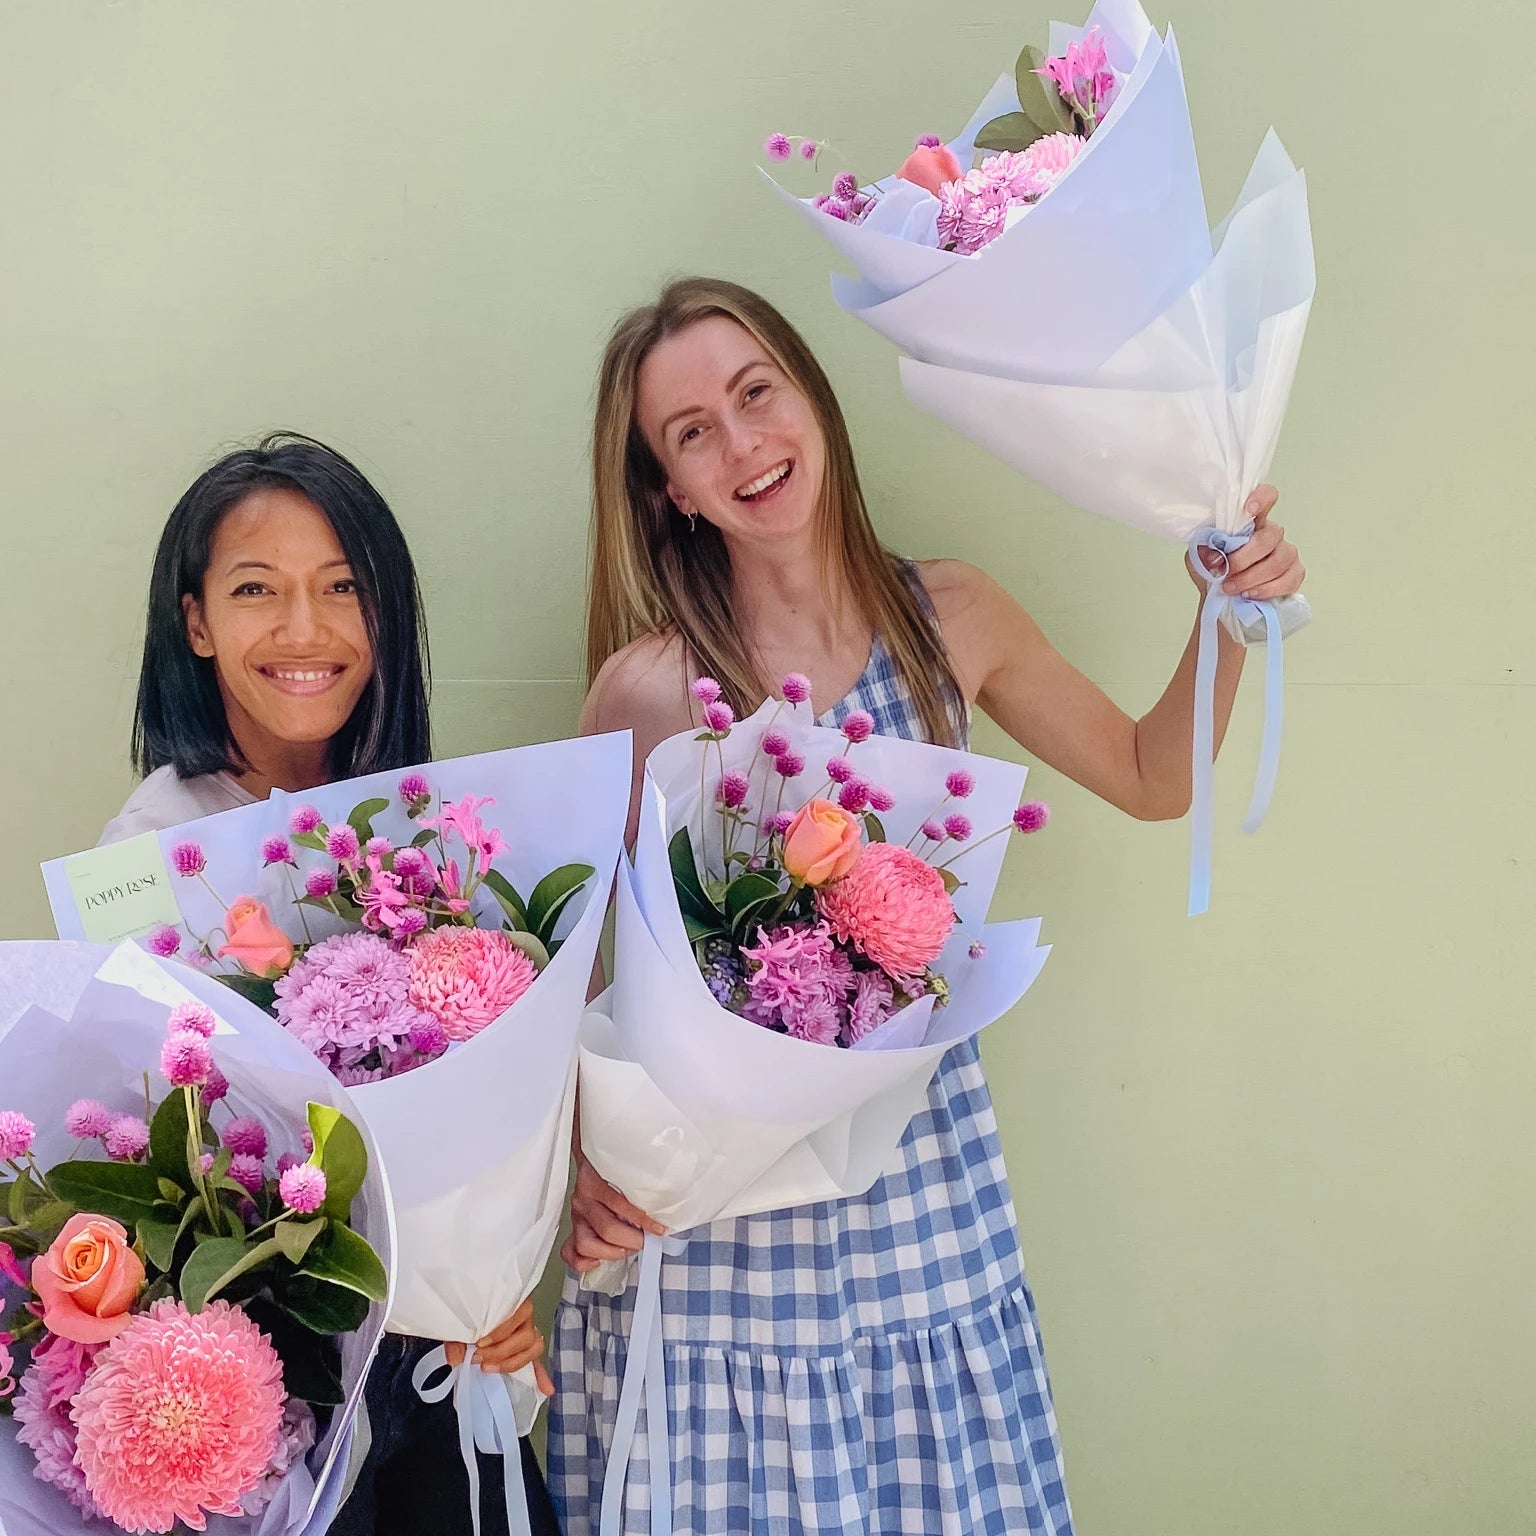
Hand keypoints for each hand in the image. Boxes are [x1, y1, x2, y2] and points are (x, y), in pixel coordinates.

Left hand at [443, 1299, 553, 1390]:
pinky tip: (546, 1389)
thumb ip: (456, 1338)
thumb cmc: (469, 1314)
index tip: (480, 1343)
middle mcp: (525, 1318)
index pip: (518, 1315)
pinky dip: (541, 1376)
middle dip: (502, 1352)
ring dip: (513, 1363)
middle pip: (527, 1336)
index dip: (501, 1332)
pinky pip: (537, 1362)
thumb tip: (455, 1359)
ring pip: (534, 1348)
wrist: (465, 1308)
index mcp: (513, 1303)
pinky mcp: (525, 1351)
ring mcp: (527, 1334)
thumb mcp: (459, 1322)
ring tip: (490, 1369)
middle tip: (479, 1358)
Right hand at [559, 1152, 665, 1274]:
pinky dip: (583, 1262)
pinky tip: (599, 1259)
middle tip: (646, 1240)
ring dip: (612, 1252)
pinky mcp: (573, 1227)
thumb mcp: (626, 1168)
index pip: (621, 1206)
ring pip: (586, 1244)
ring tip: (627, 1248)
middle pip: (607, 1229)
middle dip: (632, 1240)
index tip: (660, 1229)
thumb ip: (639, 1186)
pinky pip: (570, 1251)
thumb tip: (663, 1206)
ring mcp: (576, 1214)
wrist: (589, 1155)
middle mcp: (584, 1199)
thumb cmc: (611, 1166)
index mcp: (596, 1182)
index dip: (644, 1222)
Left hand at [1188, 485, 1305, 599]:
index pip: (1266, 496)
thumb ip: (1203, 551)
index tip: (1249, 509)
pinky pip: (1289, 580)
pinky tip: (1250, 594)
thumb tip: (1214, 553)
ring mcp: (1286, 553)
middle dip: (1243, 559)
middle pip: (1269, 537)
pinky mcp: (1294, 574)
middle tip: (1225, 573)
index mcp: (1250, 522)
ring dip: (1251, 578)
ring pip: (1278, 561)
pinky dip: (1266, 590)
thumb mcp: (1199, 560)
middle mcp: (1271, 534)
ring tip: (1231, 588)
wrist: (1221, 602)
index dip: (1262, 498)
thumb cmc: (1214, 574)